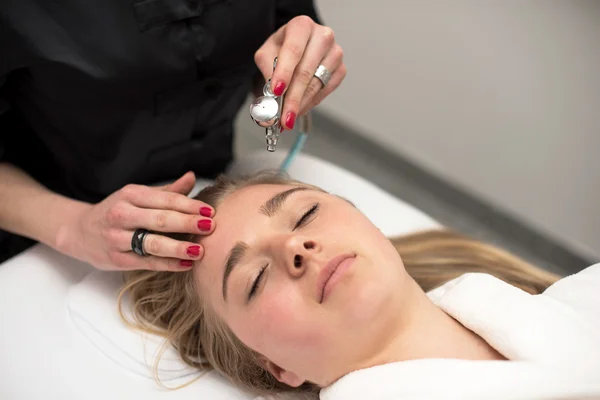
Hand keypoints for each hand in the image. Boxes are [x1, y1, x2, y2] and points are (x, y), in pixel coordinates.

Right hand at [57, 172, 213, 271]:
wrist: (80, 230)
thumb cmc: (118, 211)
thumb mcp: (138, 196)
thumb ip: (167, 191)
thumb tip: (191, 177)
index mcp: (130, 195)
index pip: (165, 199)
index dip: (189, 205)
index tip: (209, 211)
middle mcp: (122, 214)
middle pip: (160, 219)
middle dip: (187, 223)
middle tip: (210, 227)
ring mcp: (117, 238)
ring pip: (152, 242)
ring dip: (178, 247)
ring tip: (199, 250)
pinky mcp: (116, 259)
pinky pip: (146, 262)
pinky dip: (167, 264)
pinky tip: (185, 265)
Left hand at [254, 16, 345, 129]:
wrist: (298, 46)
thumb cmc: (282, 48)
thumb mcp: (267, 55)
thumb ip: (268, 77)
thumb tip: (269, 108)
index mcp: (301, 26)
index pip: (293, 50)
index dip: (284, 73)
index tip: (276, 91)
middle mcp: (322, 36)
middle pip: (306, 72)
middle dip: (292, 99)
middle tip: (283, 118)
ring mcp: (335, 53)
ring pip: (316, 85)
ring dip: (301, 105)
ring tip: (287, 118)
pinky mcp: (341, 69)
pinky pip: (325, 91)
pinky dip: (310, 103)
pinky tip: (300, 109)